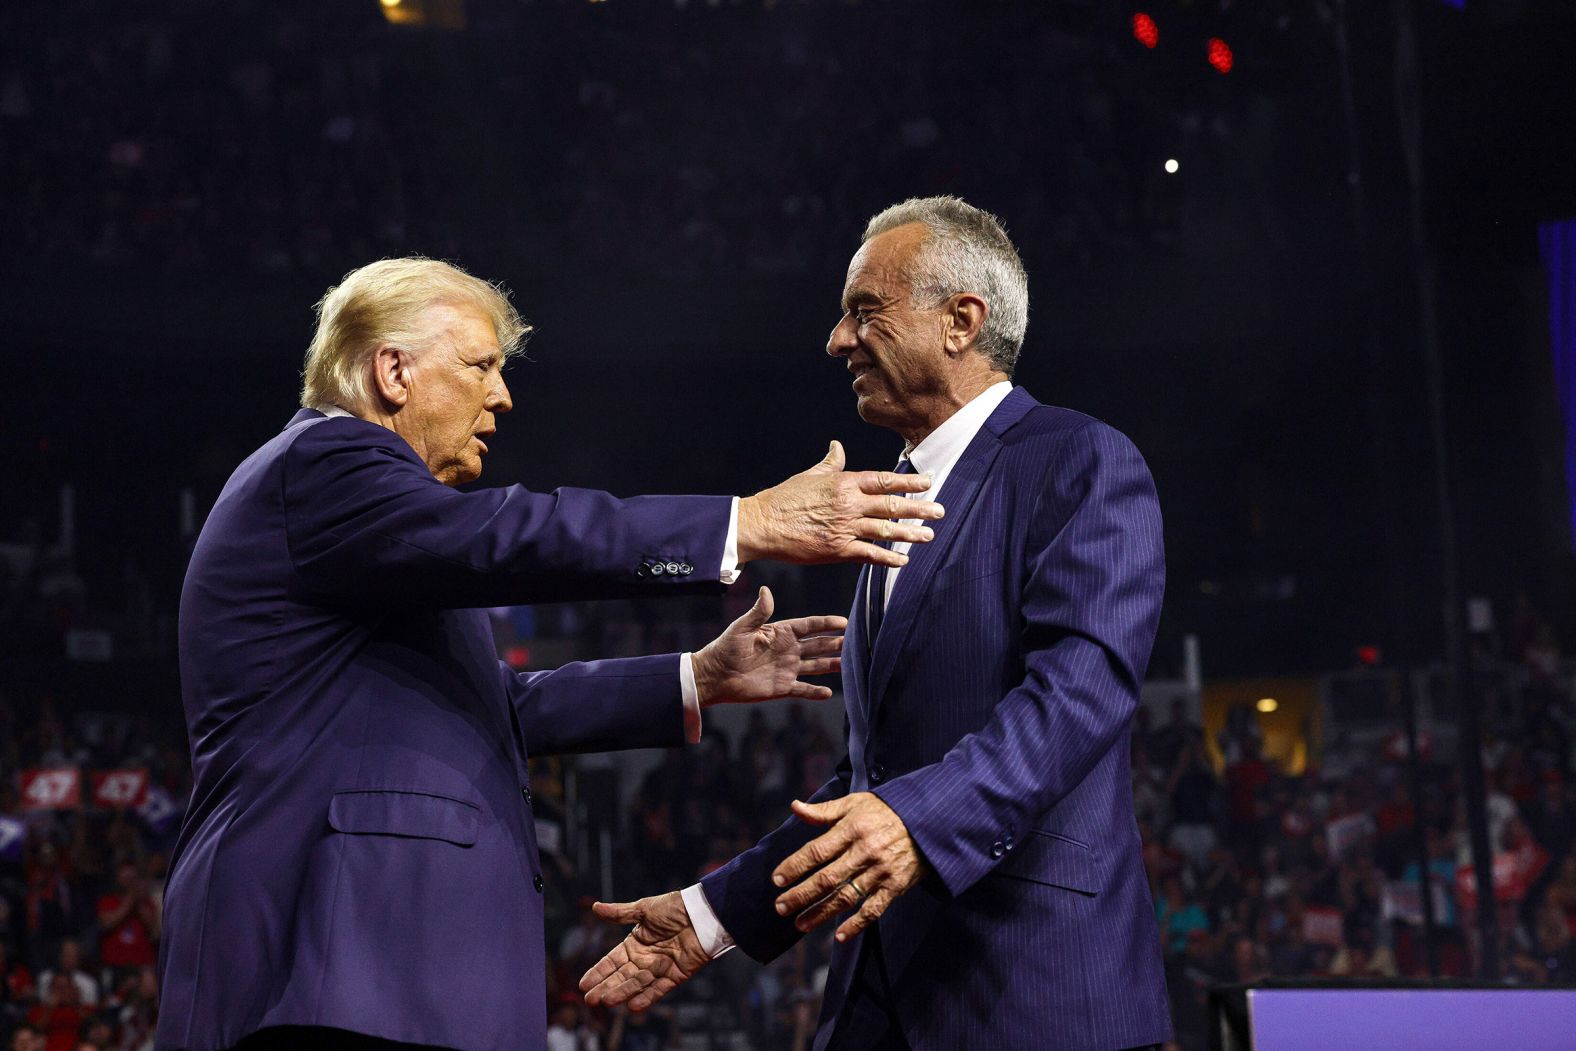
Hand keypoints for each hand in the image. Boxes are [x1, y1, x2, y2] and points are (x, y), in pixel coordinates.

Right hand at [580, 891, 709, 1011]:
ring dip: (622, 993)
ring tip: (607, 1001)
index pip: (611, 961)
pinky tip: (633, 1006)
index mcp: (634, 944)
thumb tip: (594, 906)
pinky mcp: (675, 976)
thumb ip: (619, 913)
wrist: (703, 914)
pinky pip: (659, 990)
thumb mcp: (644, 908)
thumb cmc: (674, 908)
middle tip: (590, 1000)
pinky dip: (647, 998)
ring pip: (637, 984)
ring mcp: (659, 968)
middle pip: (621, 976)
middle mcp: (644, 959)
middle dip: (606, 987)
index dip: (598, 972)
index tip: (583, 984)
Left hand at [691, 587, 843, 705]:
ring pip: (815, 666)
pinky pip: (803, 689)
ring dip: (831, 664)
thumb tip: (766, 589)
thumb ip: (758, 611)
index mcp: (780, 632)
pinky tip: (829, 692)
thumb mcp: (742, 627)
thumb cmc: (726, 648)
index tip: (844, 622)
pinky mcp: (782, 687)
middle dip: (835, 643)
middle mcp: (788, 650)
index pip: (809, 626)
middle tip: (854, 642)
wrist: (715, 676)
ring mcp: (787, 669)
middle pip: (817, 645)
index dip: (826, 623)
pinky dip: (815, 692)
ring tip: (848, 664)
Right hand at [737, 441, 943, 567]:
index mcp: (844, 483)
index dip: (909, 480)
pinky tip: (903, 561)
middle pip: (892, 505)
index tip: (929, 481)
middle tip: (940, 511)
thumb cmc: (784, 498)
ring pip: (885, 530)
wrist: (763, 523)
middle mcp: (849, 504)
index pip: (884, 480)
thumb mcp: (810, 475)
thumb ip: (830, 463)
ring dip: (910, 534)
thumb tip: (837, 446)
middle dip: (919, 508)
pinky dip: (888, 558)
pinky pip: (869, 554)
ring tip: (928, 536)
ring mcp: (845, 528)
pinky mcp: (837, 549)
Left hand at [772, 793, 927, 942]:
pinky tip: (840, 936)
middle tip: (780, 907)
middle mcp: (864, 852)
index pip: (817, 851)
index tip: (777, 879)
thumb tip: (794, 807)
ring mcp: (880, 871)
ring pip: (846, 897)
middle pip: (827, 878)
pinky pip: (874, 909)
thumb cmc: (886, 810)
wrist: (929, 821)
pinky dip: (857, 924)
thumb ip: (824, 810)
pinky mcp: (895, 886)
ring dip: (821, 913)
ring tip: (800, 924)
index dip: (795, 866)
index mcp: (852, 829)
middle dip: (801, 895)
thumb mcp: (855, 802)